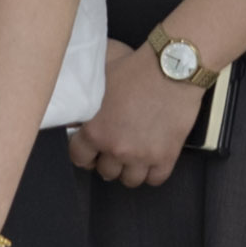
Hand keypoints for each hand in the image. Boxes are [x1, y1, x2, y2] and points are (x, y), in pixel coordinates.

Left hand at [71, 37, 195, 186]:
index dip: (85, 153)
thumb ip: (83, 93)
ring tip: (134, 155)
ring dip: (130, 169)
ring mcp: (142, 155)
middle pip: (106, 172)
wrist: (173, 67)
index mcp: (94, 130)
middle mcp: (116, 148)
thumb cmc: (135, 66)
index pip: (80, 158)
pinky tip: (152, 158)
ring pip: (130, 180)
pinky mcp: (166, 156)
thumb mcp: (97, 75)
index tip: (92, 148)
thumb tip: (73, 101)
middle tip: (115, 148)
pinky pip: (156, 179)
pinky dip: (153, 171)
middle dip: (109, 160)